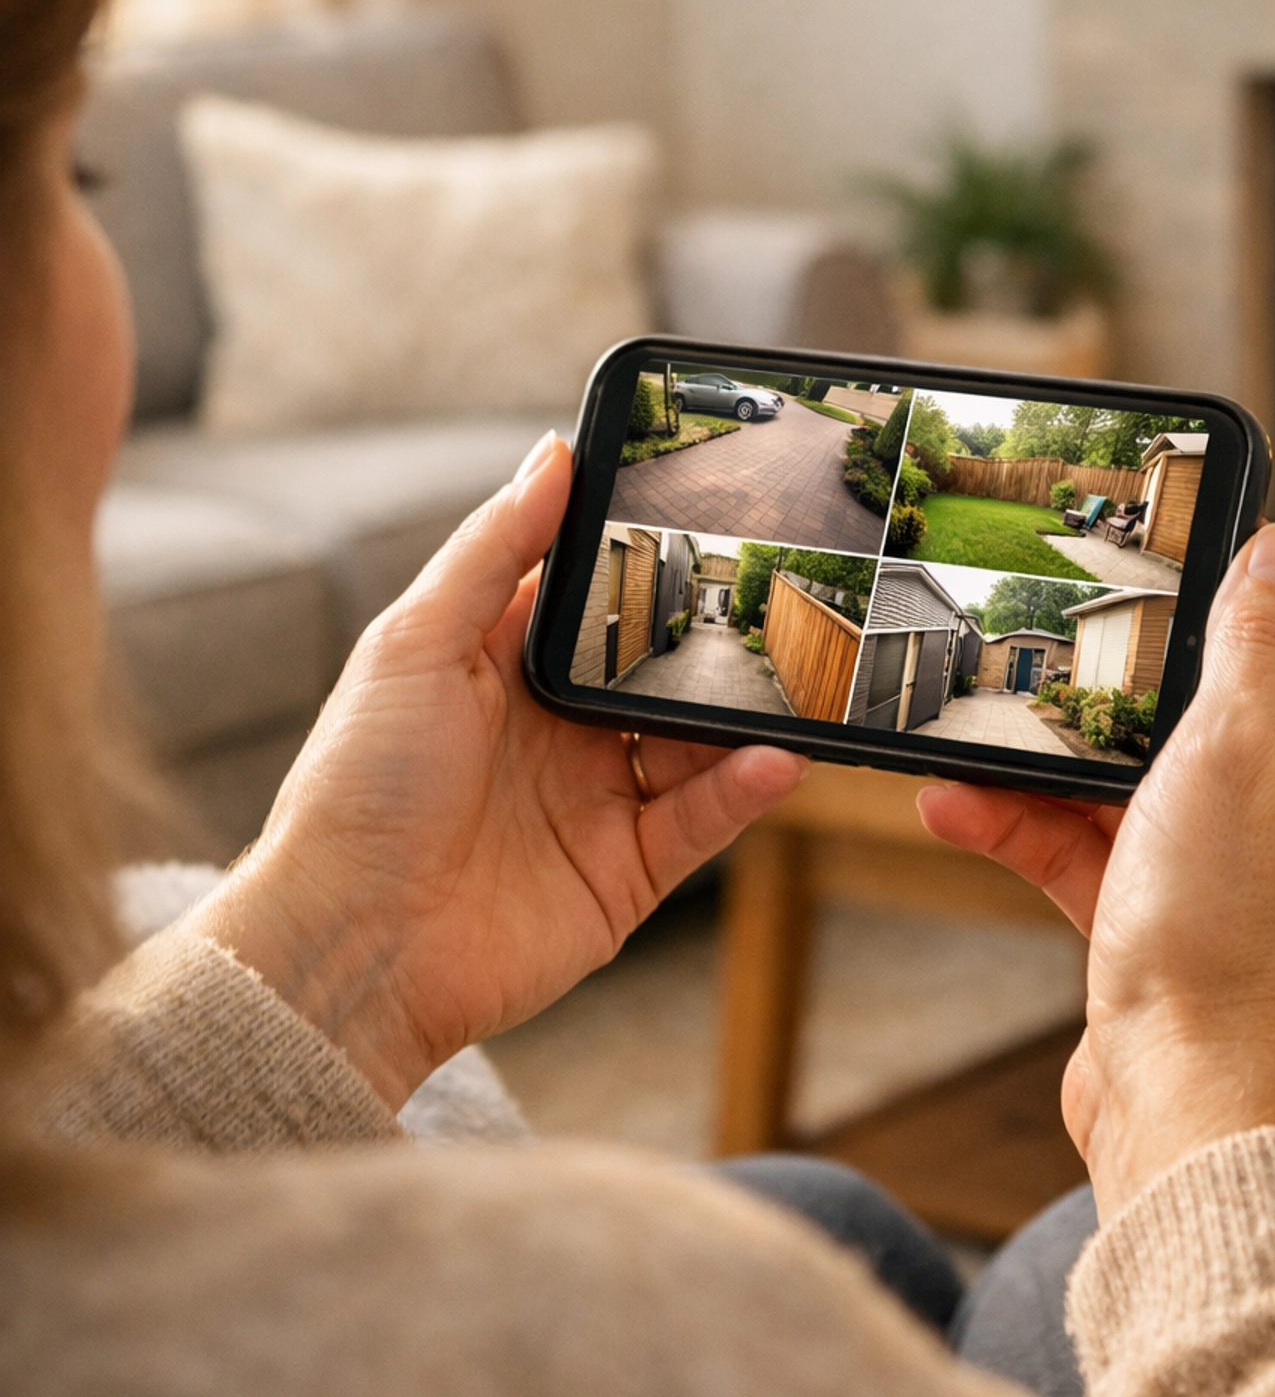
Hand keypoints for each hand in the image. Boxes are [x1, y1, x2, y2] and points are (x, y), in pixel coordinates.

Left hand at [189, 435, 806, 1109]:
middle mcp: (556, 730)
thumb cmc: (357, 788)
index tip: (709, 512)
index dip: (645, 558)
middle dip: (715, 638)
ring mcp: (595, 802)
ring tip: (800, 678)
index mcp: (503, 667)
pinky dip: (745, 788)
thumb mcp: (415, 644)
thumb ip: (494, 551)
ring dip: (746, 712)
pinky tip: (774, 757)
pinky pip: (703, 820)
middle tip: (780, 596)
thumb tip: (553, 453)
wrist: (351, 943)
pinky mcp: (625, 873)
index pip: (596, 598)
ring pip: (697, 742)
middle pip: (660, 669)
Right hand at [918, 525, 1274, 1220]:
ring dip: (1050, 758)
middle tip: (1054, 623)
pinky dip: (1034, 828)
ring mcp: (1238, 865)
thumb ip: (1251, 651)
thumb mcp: (1231, 759)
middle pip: (1213, 693)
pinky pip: (1100, 846)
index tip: (1178, 525)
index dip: (1250, 561)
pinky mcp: (1175, 918)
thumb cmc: (1224, 944)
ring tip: (970, 740)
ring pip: (1139, 774)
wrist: (1190, 1114)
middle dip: (1120, 666)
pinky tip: (958, 811)